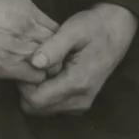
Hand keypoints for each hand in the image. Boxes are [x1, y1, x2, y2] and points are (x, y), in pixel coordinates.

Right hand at [0, 0, 58, 83]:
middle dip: (54, 57)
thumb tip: (33, 27)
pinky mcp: (8, 66)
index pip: (56, 28)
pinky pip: (35, 77)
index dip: (54, 41)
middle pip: (57, 47)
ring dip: (44, 69)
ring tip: (33, 72)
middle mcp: (28, 26)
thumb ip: (22, 13)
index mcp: (26, 7)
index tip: (46, 48)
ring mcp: (20, 47)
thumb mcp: (1, 0)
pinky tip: (22, 78)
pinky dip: (32, 80)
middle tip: (43, 64)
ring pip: (49, 64)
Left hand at [18, 2, 137, 116]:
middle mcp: (80, 100)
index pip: (36, 100)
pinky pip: (53, 107)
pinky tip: (50, 74)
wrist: (115, 32)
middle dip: (28, 89)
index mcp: (77, 83)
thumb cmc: (93, 27)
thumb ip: (54, 47)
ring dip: (37, 92)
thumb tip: (34, 63)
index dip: (24, 84)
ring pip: (44, 110)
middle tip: (32, 65)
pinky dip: (46, 94)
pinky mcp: (81, 104)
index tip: (25, 65)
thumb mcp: (73, 30)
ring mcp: (82, 104)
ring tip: (43, 68)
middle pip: (37, 109)